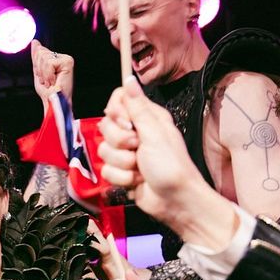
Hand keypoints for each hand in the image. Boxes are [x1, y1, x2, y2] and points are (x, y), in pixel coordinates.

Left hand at [31, 38, 74, 107]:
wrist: (53, 102)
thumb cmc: (47, 92)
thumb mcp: (38, 72)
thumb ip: (36, 57)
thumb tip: (34, 42)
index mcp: (55, 59)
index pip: (40, 51)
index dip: (37, 66)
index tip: (44, 78)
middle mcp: (62, 57)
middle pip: (41, 53)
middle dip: (40, 69)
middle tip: (47, 81)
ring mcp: (66, 59)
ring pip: (44, 57)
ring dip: (44, 74)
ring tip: (50, 82)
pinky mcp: (68, 62)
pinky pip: (49, 63)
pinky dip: (48, 74)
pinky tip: (54, 81)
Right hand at [98, 77, 200, 221]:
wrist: (175, 201)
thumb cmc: (172, 166)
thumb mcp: (155, 133)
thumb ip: (138, 107)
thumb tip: (129, 78)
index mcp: (147, 117)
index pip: (118, 100)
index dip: (116, 111)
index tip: (125, 123)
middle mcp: (135, 132)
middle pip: (106, 126)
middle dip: (119, 141)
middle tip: (138, 148)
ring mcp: (127, 153)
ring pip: (104, 150)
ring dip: (122, 163)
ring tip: (140, 169)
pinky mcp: (121, 172)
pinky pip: (106, 170)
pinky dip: (121, 178)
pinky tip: (137, 182)